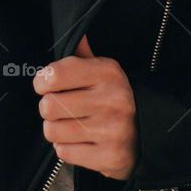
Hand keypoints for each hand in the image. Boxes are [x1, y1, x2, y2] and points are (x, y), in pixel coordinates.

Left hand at [33, 35, 139, 180]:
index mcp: (108, 72)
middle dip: (50, 109)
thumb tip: (76, 33)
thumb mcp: (103, 72)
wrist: (148, 136)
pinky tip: (83, 142)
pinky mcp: (110, 157)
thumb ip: (82, 55)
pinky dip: (68, 149)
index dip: (42, 82)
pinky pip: (64, 153)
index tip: (48, 86)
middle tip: (63, 109)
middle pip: (47, 106)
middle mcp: (113, 99)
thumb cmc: (114, 99)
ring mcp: (113, 130)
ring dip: (57, 130)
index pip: (53, 75)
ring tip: (73, 126)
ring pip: (52, 131)